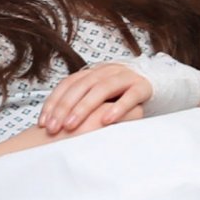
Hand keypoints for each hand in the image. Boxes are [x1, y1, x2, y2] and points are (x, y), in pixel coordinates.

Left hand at [39, 62, 156, 135]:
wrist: (155, 83)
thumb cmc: (120, 96)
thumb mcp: (98, 98)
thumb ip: (79, 103)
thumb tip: (52, 123)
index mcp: (92, 72)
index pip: (67, 84)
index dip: (53, 103)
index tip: (44, 123)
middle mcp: (106, 71)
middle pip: (81, 86)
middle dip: (64, 107)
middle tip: (55, 128)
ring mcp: (125, 77)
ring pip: (102, 88)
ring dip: (84, 107)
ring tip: (72, 125)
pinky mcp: (143, 86)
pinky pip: (130, 96)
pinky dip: (118, 108)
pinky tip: (106, 121)